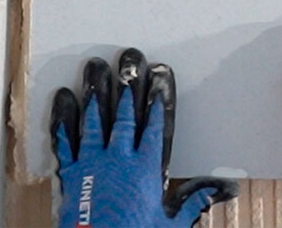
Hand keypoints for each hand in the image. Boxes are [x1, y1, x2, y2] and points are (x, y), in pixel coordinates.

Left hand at [51, 48, 237, 227]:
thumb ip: (192, 204)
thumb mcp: (169, 225)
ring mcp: (93, 163)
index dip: (156, 106)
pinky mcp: (72, 173)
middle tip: (127, 68)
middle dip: (127, 93)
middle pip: (125, 119)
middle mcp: (119, 159)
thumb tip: (218, 192)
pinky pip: (66, 143)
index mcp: (145, 169)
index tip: (156, 85)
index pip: (154, 130)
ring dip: (95, 98)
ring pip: (95, 123)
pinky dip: (63, 124)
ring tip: (96, 75)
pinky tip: (63, 104)